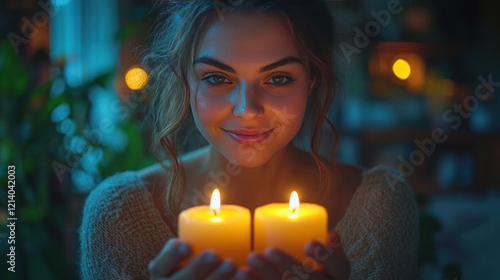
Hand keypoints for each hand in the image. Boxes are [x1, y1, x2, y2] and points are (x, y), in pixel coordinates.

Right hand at [149, 238, 236, 279]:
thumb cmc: (189, 264)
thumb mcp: (181, 252)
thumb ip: (192, 236)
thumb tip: (216, 205)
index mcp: (160, 271)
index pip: (161, 264)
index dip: (172, 255)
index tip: (187, 245)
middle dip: (197, 268)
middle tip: (214, 254)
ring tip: (233, 265)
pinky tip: (242, 279)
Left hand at [235, 232, 349, 279]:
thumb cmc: (323, 277)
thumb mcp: (334, 268)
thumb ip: (331, 251)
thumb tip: (331, 234)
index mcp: (339, 277)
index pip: (339, 266)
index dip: (325, 256)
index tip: (308, 243)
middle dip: (288, 265)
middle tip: (268, 250)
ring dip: (264, 279)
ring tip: (246, 265)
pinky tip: (239, 278)